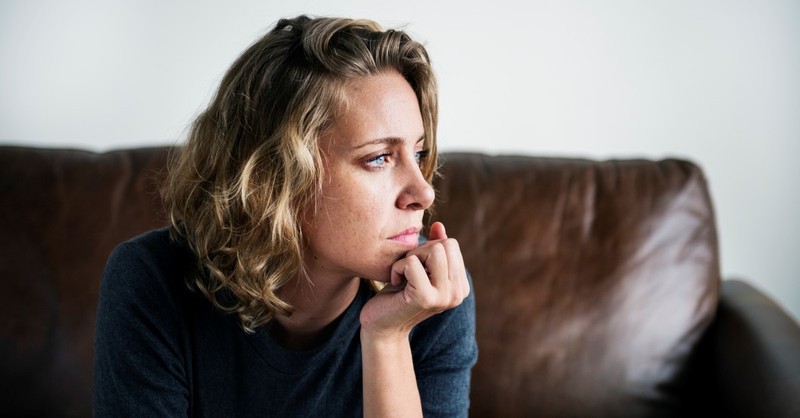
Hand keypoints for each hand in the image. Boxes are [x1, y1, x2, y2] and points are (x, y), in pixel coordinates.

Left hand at [359, 222, 469, 338]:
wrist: (381, 326)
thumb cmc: (398, 295)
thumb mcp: (419, 268)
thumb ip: (433, 248)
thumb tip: (439, 225)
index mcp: (460, 286)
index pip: (452, 244)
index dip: (428, 249)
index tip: (416, 269)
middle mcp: (458, 293)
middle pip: (445, 244)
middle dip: (420, 251)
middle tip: (408, 271)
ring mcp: (444, 297)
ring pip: (434, 250)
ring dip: (411, 258)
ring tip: (404, 276)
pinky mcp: (426, 298)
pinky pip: (412, 263)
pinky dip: (398, 268)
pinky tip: (396, 283)